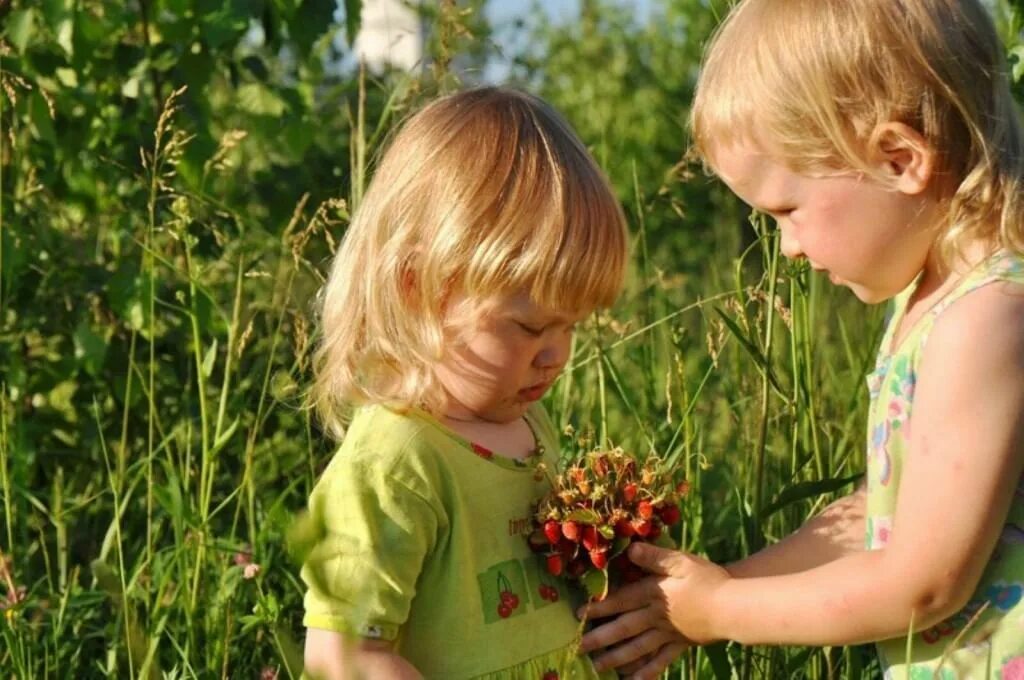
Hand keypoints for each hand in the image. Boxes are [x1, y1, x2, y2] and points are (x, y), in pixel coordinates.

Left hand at [578, 542, 729, 673]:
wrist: (734, 607)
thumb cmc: (708, 580)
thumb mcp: (681, 561)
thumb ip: (655, 556)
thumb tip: (630, 548)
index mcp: (653, 594)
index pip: (620, 601)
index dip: (599, 608)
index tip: (578, 615)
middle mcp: (656, 617)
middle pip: (623, 629)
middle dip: (600, 639)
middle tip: (578, 648)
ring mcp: (668, 634)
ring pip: (637, 649)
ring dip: (616, 659)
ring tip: (598, 667)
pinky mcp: (681, 645)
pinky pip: (660, 662)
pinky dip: (646, 673)